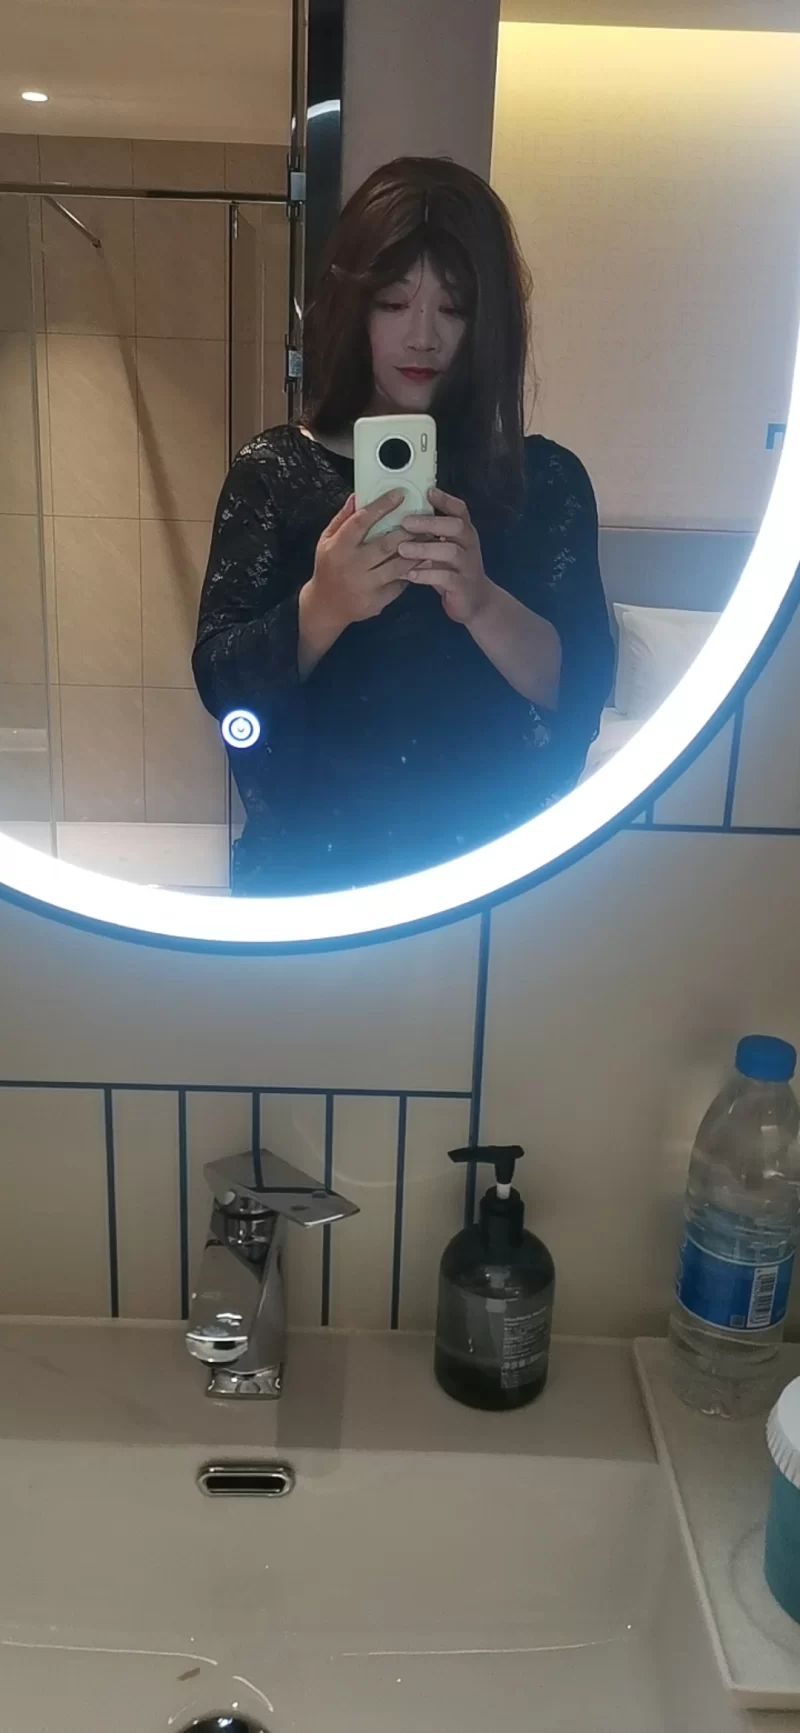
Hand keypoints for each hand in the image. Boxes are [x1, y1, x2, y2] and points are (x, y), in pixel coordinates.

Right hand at [305, 490, 412, 632]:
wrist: (326, 605)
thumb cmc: (328, 566)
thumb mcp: (327, 540)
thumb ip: (343, 518)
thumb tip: (358, 495)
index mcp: (338, 547)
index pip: (361, 522)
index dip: (381, 507)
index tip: (400, 494)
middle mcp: (352, 566)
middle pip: (385, 545)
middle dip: (407, 531)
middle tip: (424, 518)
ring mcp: (366, 585)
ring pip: (397, 566)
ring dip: (417, 552)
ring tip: (430, 538)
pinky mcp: (377, 601)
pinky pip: (399, 584)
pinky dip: (412, 571)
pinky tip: (424, 561)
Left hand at [398, 487, 493, 624]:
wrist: (476, 602)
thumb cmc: (452, 570)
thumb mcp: (444, 548)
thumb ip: (431, 534)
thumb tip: (400, 515)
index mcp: (464, 532)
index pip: (460, 510)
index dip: (445, 500)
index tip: (428, 492)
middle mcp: (469, 545)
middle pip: (456, 526)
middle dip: (430, 522)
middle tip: (405, 522)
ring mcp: (468, 565)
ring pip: (450, 551)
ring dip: (424, 549)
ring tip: (402, 549)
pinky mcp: (463, 586)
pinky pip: (446, 578)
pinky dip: (427, 575)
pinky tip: (410, 574)